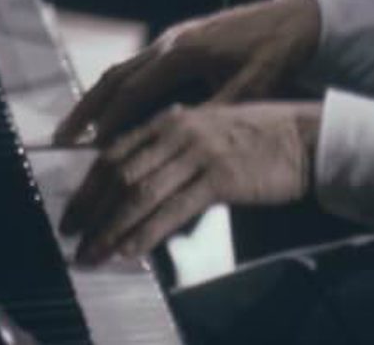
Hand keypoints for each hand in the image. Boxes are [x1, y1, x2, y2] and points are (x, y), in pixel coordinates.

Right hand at [54, 0, 320, 147]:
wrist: (291, 20)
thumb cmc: (275, 54)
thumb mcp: (251, 88)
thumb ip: (217, 113)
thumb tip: (189, 145)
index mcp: (183, 53)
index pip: (133, 92)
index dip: (109, 122)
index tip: (88, 149)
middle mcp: (170, 42)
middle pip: (116, 76)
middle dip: (87, 108)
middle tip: (62, 138)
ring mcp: (173, 39)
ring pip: (124, 70)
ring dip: (98, 98)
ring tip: (77, 129)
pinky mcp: (180, 42)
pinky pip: (139, 67)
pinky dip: (119, 90)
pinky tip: (113, 113)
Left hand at [60, 100, 321, 265]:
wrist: (301, 137)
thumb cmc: (255, 138)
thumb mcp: (206, 132)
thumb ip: (172, 150)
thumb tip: (137, 185)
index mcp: (171, 118)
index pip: (115, 152)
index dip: (88, 185)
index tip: (72, 214)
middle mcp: (178, 130)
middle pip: (119, 173)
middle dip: (90, 210)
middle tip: (71, 239)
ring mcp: (197, 152)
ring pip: (139, 194)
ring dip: (110, 229)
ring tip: (92, 255)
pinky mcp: (218, 177)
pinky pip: (171, 210)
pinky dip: (145, 233)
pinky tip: (130, 251)